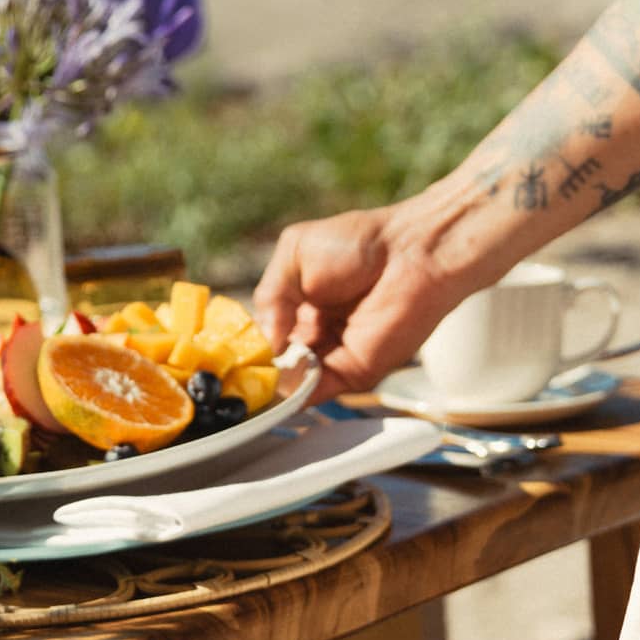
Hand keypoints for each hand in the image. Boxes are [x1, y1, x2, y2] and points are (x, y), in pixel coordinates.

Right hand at [255, 191, 489, 403]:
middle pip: (276, 364)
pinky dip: (294, 396)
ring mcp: (334, 357)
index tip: (228, 356)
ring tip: (252, 383)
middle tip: (236, 377)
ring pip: (293, 383)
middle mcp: (314, 335)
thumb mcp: (294, 254)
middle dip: (257, 372)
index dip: (248, 345)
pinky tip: (276, 389)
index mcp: (299, 306)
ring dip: (272, 386)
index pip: (265, 336)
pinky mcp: (354, 374)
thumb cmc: (358, 243)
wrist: (411, 254)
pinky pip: (317, 392)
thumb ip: (269, 296)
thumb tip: (263, 343)